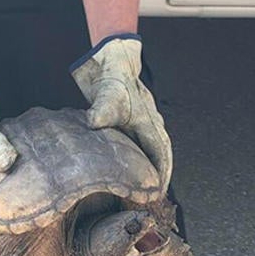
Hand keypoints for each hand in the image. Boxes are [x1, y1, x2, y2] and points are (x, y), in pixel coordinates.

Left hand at [70, 35, 172, 190]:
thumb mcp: (107, 95)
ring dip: (152, 166)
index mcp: (148, 122)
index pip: (160, 153)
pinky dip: (141, 157)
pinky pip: (142, 143)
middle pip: (161, 154)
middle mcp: (151, 124)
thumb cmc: (115, 77)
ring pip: (153, 149)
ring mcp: (144, 122)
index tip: (159, 191)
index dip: (161, 173)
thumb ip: (101, 110)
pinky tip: (130, 167)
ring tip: (146, 186)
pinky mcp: (134, 120)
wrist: (115, 59)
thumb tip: (93, 122)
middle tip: (156, 196)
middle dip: (161, 174)